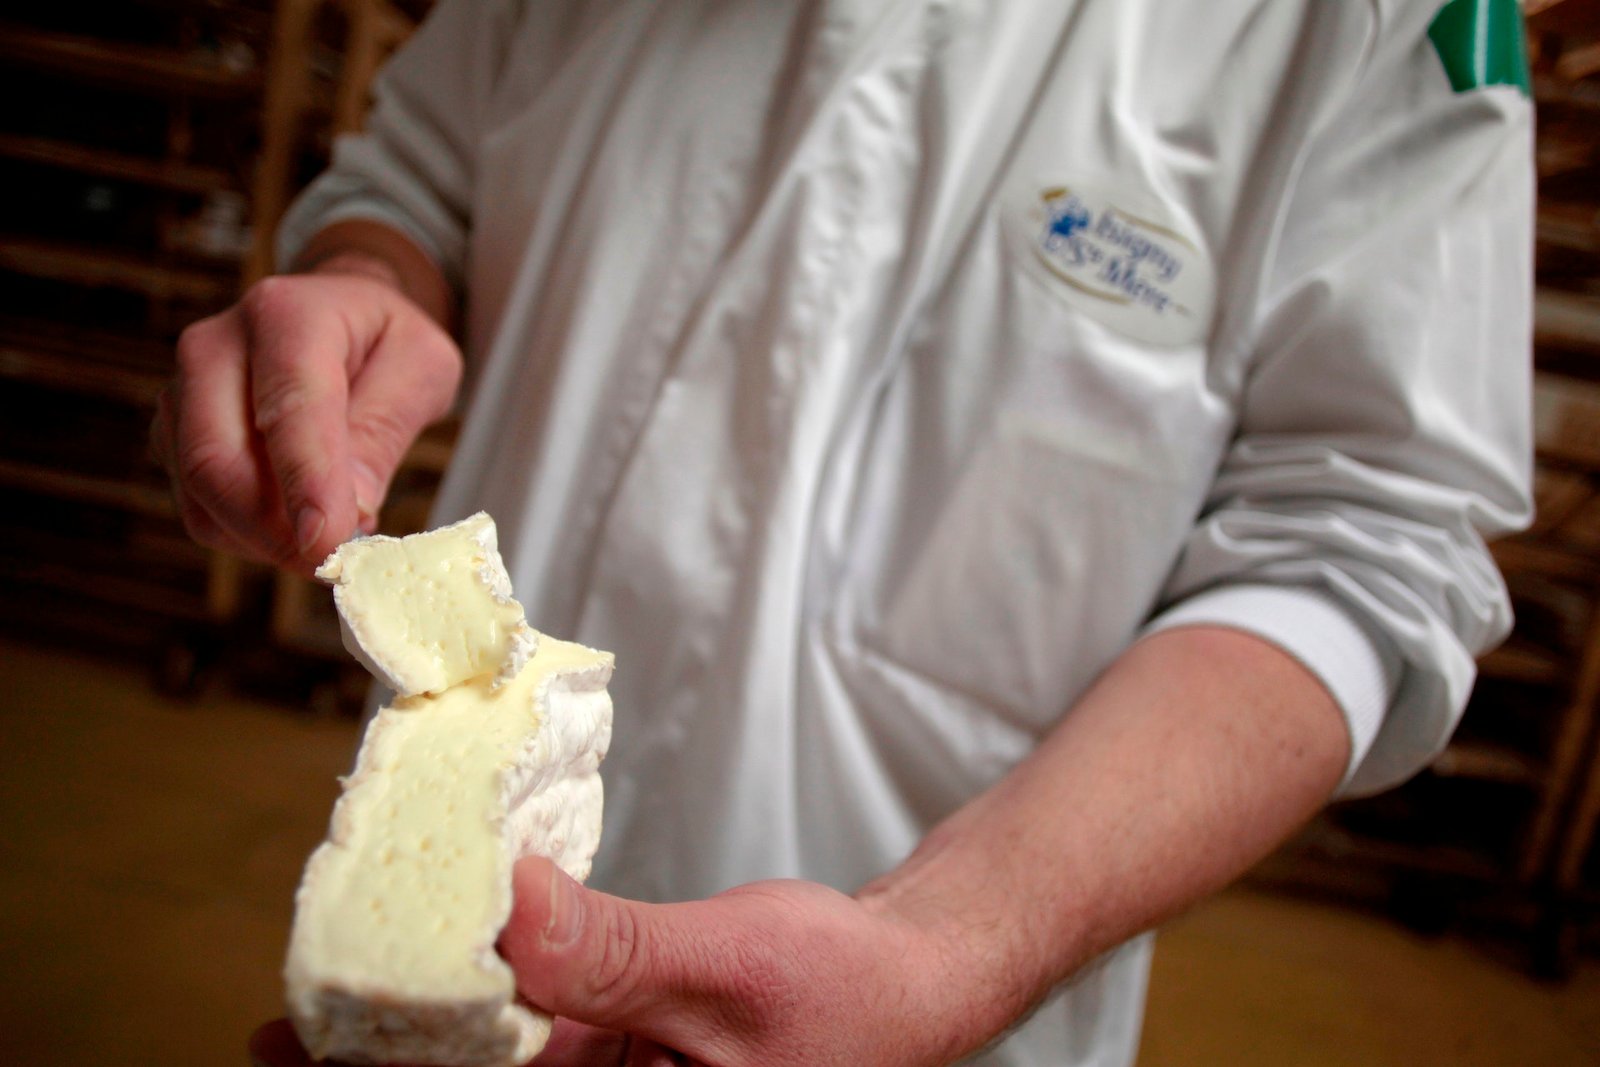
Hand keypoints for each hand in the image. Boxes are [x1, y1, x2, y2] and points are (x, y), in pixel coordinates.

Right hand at [151, 271, 461, 573]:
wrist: (340, 316)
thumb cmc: (384, 342)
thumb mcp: (422, 368)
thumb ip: (385, 430)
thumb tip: (352, 509)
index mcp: (285, 315)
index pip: (287, 409)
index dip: (305, 484)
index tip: (328, 542)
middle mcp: (214, 347)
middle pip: (216, 462)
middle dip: (276, 530)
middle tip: (337, 560)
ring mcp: (181, 393)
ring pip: (202, 496)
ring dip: (264, 539)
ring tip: (328, 536)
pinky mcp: (174, 437)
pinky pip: (200, 509)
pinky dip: (248, 537)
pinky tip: (295, 524)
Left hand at [246, 857, 979, 1066]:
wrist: (908, 970)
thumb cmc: (844, 990)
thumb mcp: (725, 967)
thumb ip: (612, 950)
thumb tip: (501, 905)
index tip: (300, 1055)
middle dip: (388, 1061)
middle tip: (286, 1028)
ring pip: (492, 1060)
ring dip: (427, 1020)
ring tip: (338, 983)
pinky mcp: (613, 1044)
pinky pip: (531, 1023)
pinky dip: (488, 985)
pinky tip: (447, 948)